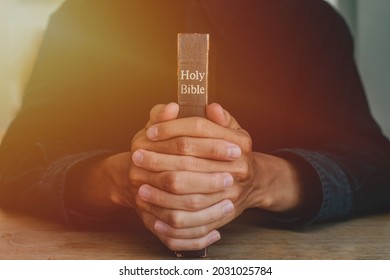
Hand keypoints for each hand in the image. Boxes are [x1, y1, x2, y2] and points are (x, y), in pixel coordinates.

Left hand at [130, 103, 304, 250]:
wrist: (252, 183)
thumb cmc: (232, 151)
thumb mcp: (228, 130)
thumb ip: (216, 118)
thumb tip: (211, 107)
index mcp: (239, 141)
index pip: (199, 128)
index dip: (171, 128)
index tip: (150, 131)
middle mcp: (239, 166)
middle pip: (189, 162)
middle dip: (159, 159)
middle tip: (137, 157)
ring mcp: (233, 192)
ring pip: (190, 195)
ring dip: (161, 191)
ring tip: (139, 185)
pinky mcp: (225, 213)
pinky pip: (194, 221)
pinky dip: (171, 216)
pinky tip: (153, 211)